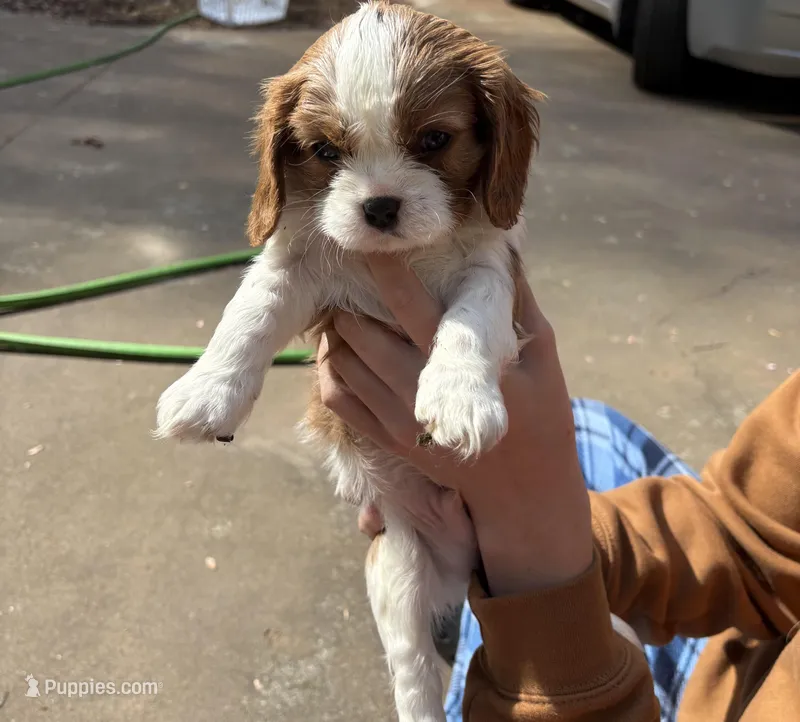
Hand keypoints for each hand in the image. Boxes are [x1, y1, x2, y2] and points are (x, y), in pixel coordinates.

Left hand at [319, 255, 592, 595]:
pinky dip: (329, 368)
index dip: (384, 270)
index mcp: (462, 367)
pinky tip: (342, 350)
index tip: (370, 243)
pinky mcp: (388, 442)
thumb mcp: (544, 355)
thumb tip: (503, 247)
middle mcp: (420, 394)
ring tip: (346, 309)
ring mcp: (399, 423)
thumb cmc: (542, 415)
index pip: (409, 306)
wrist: (524, 491)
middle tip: (351, 276)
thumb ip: (518, 302)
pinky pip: (337, 397)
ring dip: (337, 331)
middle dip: (351, 299)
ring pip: (341, 362)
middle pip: (360, 333)